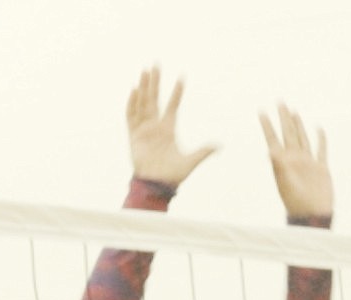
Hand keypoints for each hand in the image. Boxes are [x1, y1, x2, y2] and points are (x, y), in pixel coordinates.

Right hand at [127, 67, 214, 186]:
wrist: (156, 184)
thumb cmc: (172, 175)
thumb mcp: (191, 162)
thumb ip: (203, 152)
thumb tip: (219, 146)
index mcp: (168, 129)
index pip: (173, 106)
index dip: (177, 92)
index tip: (182, 78)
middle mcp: (155, 126)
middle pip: (155, 99)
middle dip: (155, 82)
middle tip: (156, 64)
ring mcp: (144, 129)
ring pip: (142, 103)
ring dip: (144, 87)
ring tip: (145, 71)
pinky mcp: (134, 135)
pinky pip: (131, 116)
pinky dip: (132, 103)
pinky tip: (135, 90)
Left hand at [259, 107, 332, 219]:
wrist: (312, 216)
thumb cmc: (297, 203)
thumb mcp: (286, 184)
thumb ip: (279, 167)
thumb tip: (270, 151)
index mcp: (283, 162)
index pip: (273, 139)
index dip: (267, 125)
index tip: (261, 111)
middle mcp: (294, 160)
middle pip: (288, 134)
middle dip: (283, 118)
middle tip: (279, 101)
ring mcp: (307, 163)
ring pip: (302, 138)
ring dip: (298, 125)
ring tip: (294, 112)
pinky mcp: (320, 168)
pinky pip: (321, 150)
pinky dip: (321, 139)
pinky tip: (319, 129)